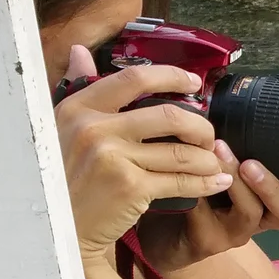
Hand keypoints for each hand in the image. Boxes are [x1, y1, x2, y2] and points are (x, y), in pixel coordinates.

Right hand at [53, 45, 232, 257]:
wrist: (62, 227)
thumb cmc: (66, 177)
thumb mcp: (62, 128)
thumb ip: (77, 88)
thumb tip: (80, 51)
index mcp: (79, 107)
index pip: (134, 79)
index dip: (172, 76)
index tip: (195, 84)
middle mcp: (94, 129)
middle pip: (169, 115)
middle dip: (200, 126)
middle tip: (209, 136)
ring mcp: (112, 158)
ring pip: (180, 151)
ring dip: (207, 158)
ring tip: (214, 163)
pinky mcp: (130, 188)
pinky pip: (180, 181)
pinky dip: (205, 182)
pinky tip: (216, 182)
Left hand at [135, 144, 278, 273]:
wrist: (164, 227)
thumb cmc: (202, 187)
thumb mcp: (229, 165)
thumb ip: (244, 147)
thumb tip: (245, 100)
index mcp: (272, 203)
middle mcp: (261, 220)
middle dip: (275, 186)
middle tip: (251, 163)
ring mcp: (235, 233)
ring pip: (251, 214)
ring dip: (237, 184)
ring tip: (219, 154)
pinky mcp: (207, 241)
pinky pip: (210, 218)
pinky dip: (201, 190)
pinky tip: (188, 170)